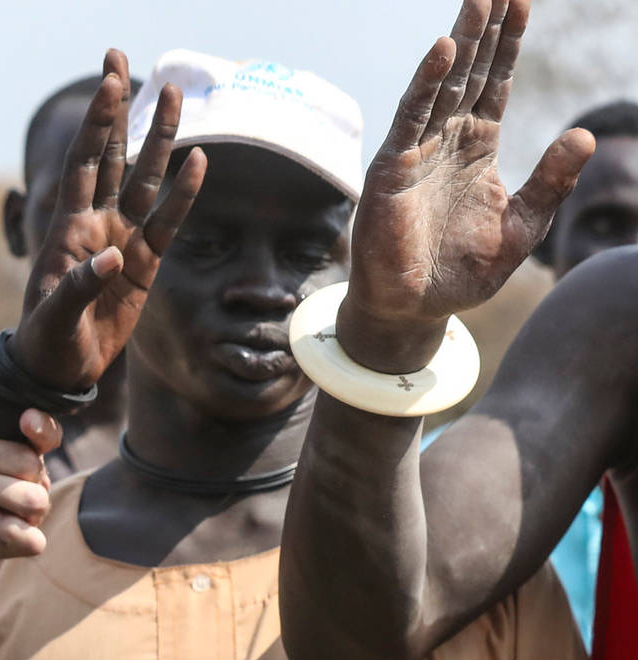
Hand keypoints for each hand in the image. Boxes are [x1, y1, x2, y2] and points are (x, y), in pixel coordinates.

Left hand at [0, 364, 59, 565]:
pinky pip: (32, 539)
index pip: (47, 432)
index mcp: (20, 446)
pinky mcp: (20, 541)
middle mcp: (32, 477)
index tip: (24, 418)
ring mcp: (29, 511)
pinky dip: (12, 528)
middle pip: (28, 461)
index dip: (41, 425)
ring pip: (33, 498)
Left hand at [11, 49, 206, 390]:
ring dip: (159, 138)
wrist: (58, 372)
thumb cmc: (46, 344)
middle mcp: (95, 223)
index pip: (84, 163)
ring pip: (145, 178)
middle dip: (117, 109)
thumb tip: (113, 256)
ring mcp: (122, 238)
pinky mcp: (144, 263)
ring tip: (173, 94)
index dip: (97, 123)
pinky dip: (185, 193)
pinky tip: (201, 159)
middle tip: (121, 59)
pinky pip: (169, 221)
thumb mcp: (56, 319)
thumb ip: (81, 287)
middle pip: (110, 153)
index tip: (110, 82)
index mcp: (67, 229)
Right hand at [337, 0, 595, 370]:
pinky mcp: (393, 170)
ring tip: (478, 2)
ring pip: (442, 85)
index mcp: (477, 148)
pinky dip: (427, 84)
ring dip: (460, 42)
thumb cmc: (463, 273)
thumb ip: (551, 182)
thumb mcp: (523, 227)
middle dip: (485, 29)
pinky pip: (412, 118)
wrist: (417, 309)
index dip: (509, 44)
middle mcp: (446, 140)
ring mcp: (418, 152)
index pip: (495, 83)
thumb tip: (585, 135)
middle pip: (470, 72)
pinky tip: (445, 51)